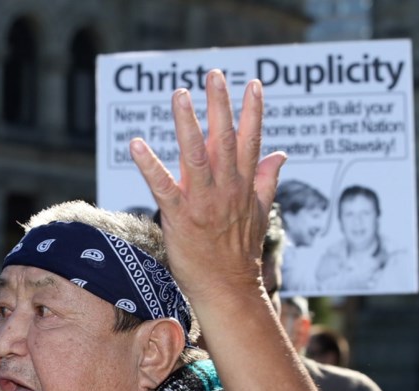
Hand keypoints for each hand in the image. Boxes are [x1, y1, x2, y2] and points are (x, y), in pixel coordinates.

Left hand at [129, 71, 285, 304]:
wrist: (228, 288)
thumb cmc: (240, 253)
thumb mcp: (259, 213)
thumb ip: (266, 181)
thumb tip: (281, 155)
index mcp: (244, 186)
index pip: (251, 141)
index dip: (253, 112)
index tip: (252, 84)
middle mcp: (226, 189)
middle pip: (224, 140)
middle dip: (219, 106)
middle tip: (213, 74)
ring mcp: (204, 203)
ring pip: (196, 155)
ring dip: (187, 124)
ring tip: (179, 95)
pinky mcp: (181, 217)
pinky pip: (163, 186)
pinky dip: (149, 165)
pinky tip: (136, 144)